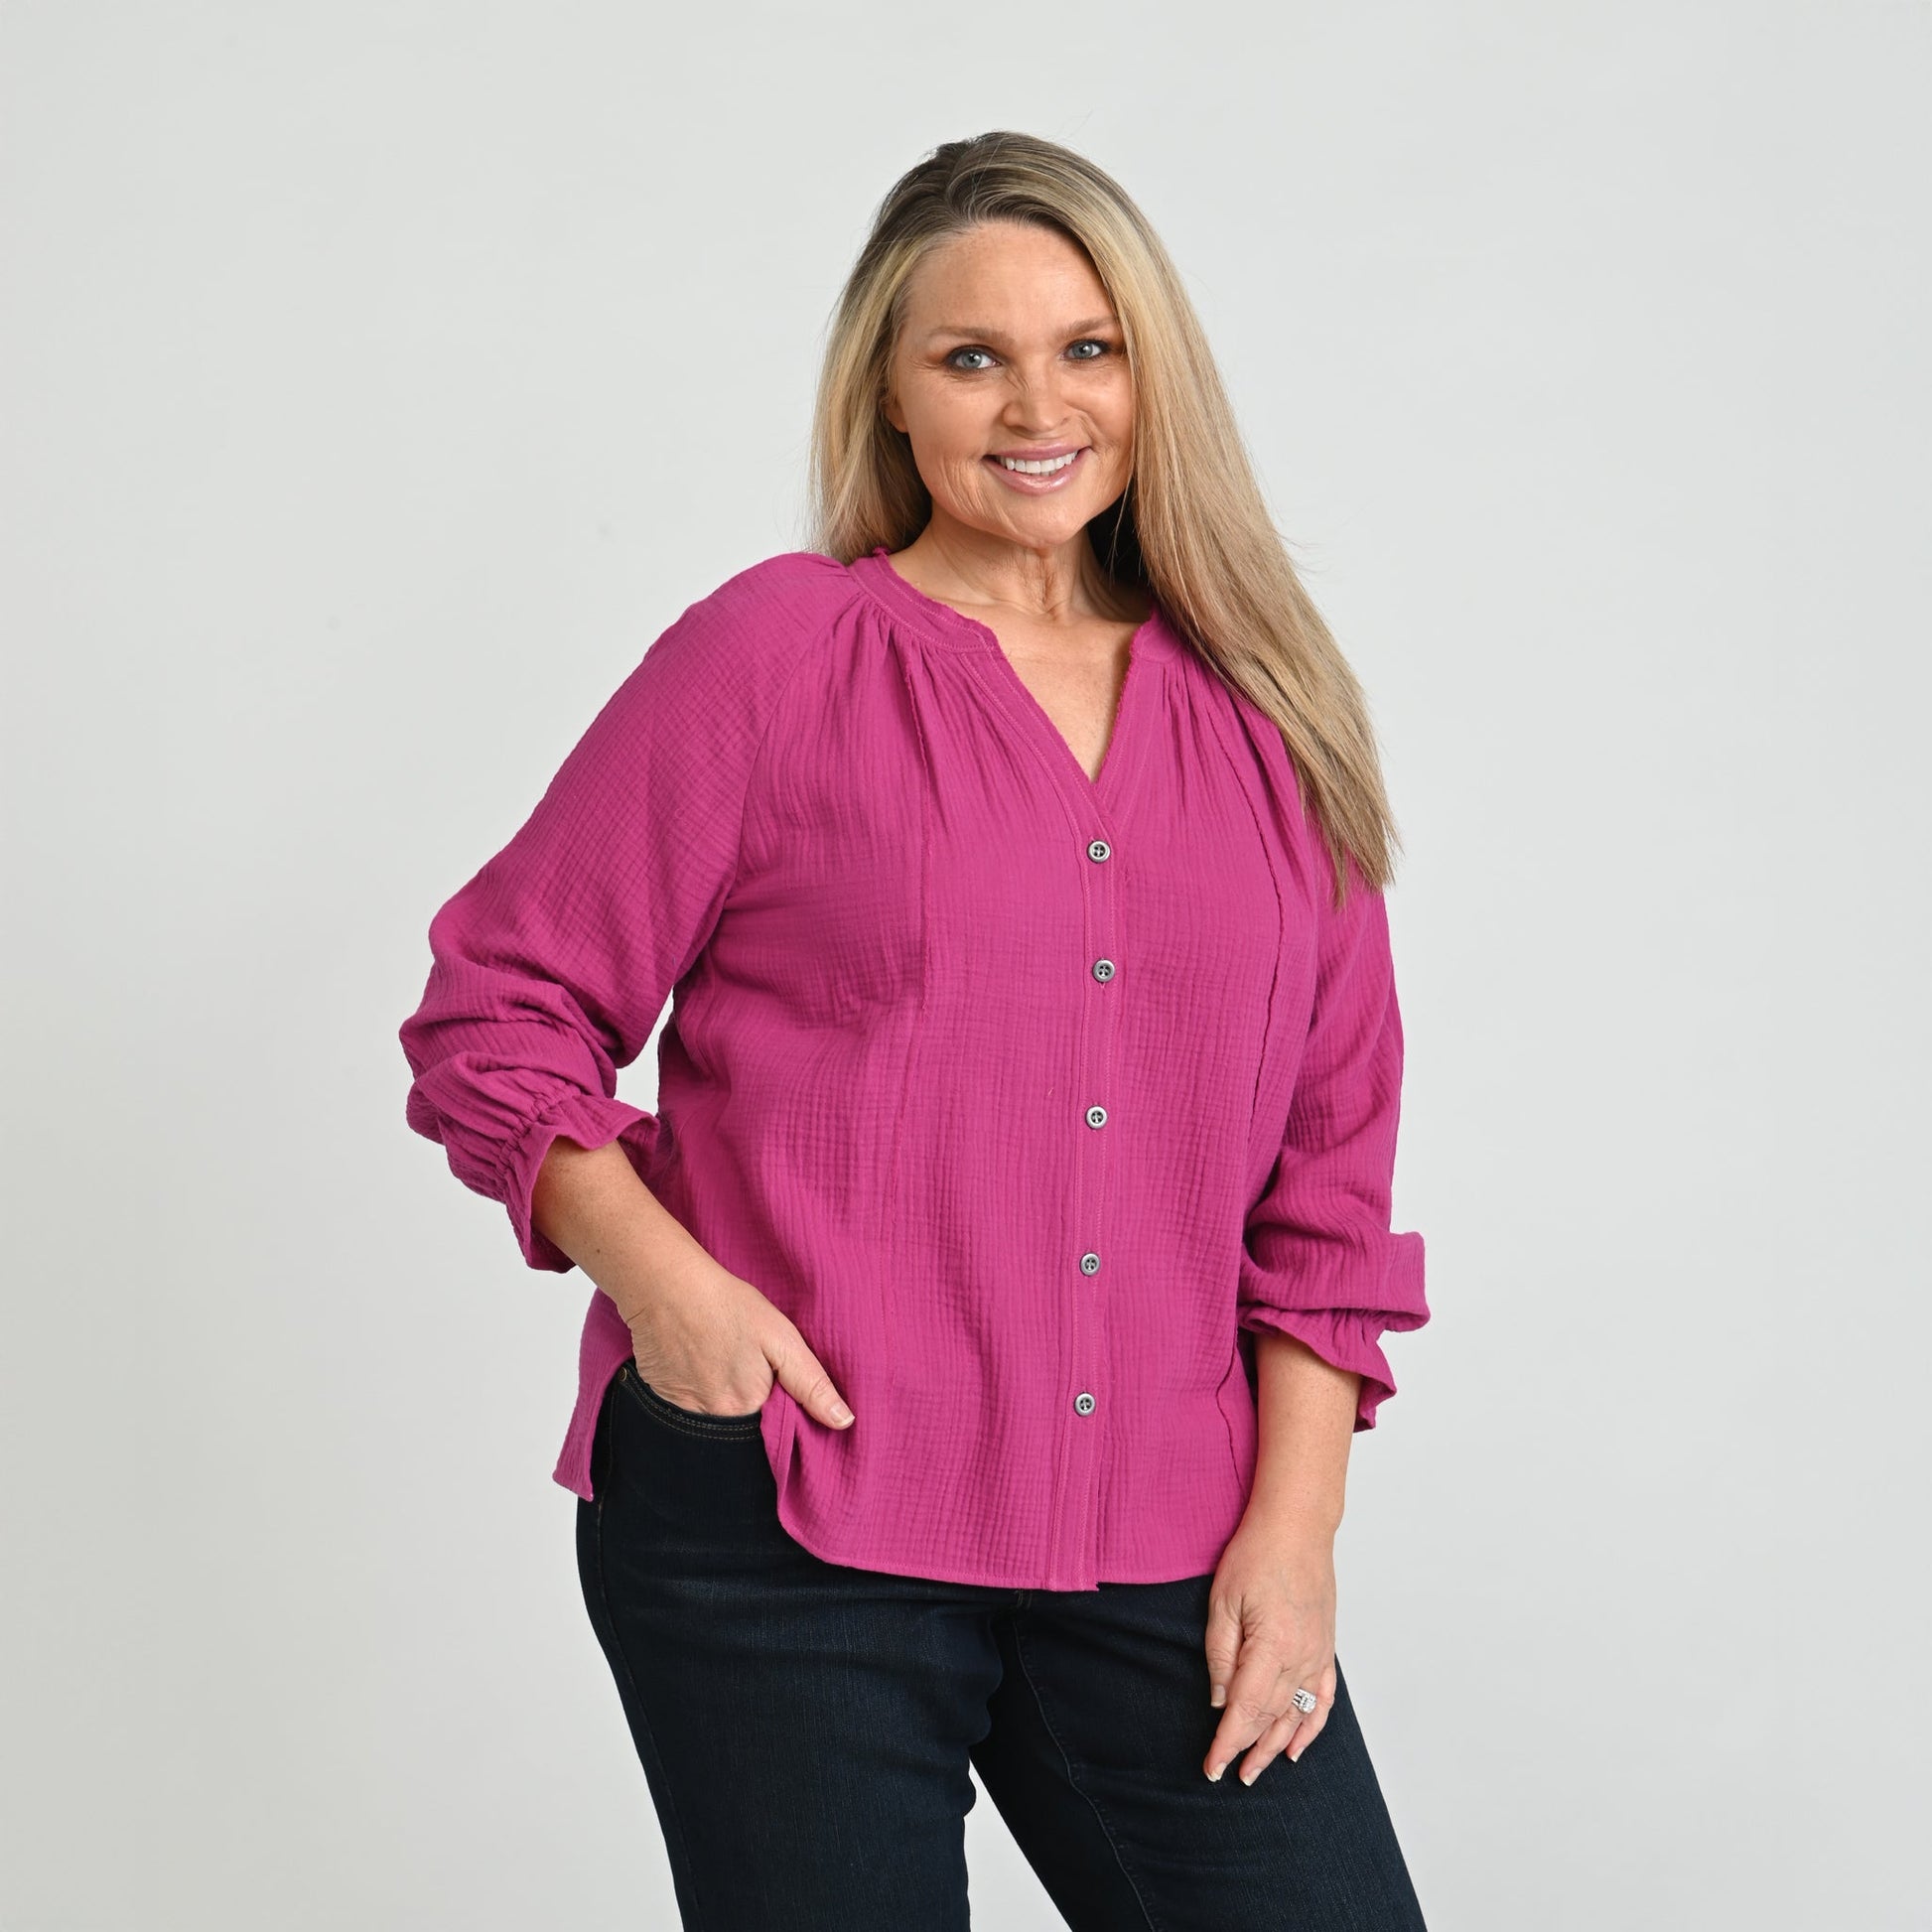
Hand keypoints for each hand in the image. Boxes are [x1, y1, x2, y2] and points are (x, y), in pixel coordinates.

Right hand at [623, 1257, 855, 1429]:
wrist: (666, 1287)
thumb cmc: (727, 1306)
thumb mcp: (781, 1337)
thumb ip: (811, 1383)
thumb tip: (844, 1422)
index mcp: (750, 1409)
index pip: (774, 1434)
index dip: (782, 1416)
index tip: (781, 1391)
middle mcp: (715, 1422)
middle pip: (744, 1432)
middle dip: (753, 1413)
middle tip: (747, 1370)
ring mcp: (684, 1415)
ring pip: (715, 1423)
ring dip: (723, 1406)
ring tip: (723, 1367)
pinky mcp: (662, 1401)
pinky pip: (687, 1414)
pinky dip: (697, 1397)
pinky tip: (700, 1367)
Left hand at [1201, 1514, 1337, 1784]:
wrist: (1297, 1527)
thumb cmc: (1256, 1554)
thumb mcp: (1223, 1601)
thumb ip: (1220, 1655)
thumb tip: (1218, 1699)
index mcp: (1272, 1646)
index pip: (1247, 1709)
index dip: (1228, 1742)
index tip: (1212, 1766)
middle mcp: (1301, 1657)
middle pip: (1272, 1717)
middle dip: (1248, 1749)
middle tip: (1227, 1773)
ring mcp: (1318, 1654)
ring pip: (1298, 1714)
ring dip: (1277, 1746)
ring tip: (1256, 1770)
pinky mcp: (1326, 1647)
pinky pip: (1323, 1698)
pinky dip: (1312, 1726)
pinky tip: (1299, 1745)